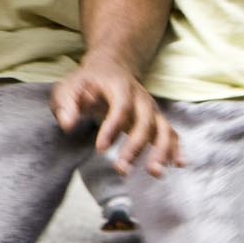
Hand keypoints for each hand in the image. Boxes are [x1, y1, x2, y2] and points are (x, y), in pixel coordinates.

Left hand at [51, 54, 177, 177]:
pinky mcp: (155, 120)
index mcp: (120, 87)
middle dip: (136, 146)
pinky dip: (176, 148)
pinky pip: (171, 133)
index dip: (112, 128)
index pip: (121, 107)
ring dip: (161, 151)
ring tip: (155, 173)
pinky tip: (178, 165)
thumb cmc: (86, 83)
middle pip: (146, 121)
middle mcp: (141, 98)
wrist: (110, 69)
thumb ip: (66, 104)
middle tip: (122, 169)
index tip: (100, 149)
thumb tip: (68, 125)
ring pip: (162, 129)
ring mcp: (151, 110)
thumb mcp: (68, 88)